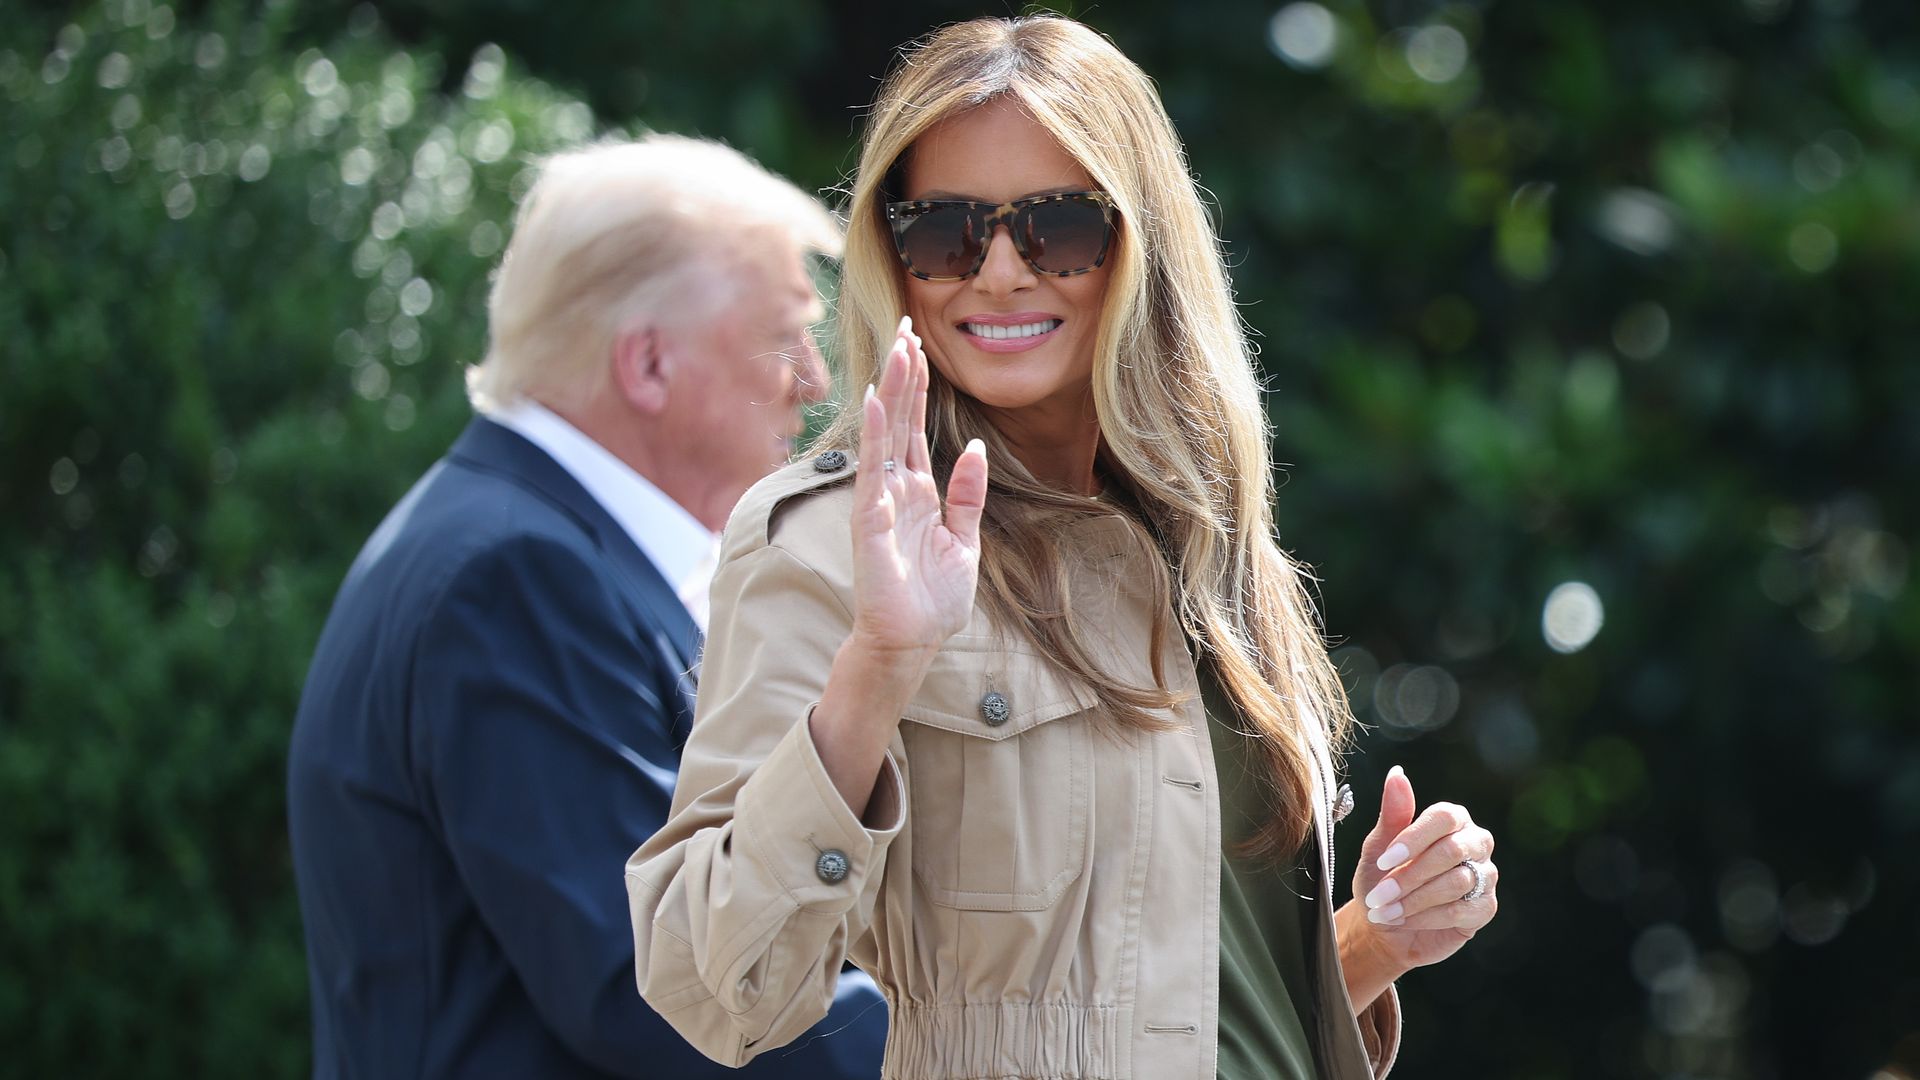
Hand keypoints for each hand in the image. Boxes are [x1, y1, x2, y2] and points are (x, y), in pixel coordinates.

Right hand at [847, 316, 987, 657]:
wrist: (911, 641)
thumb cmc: (932, 600)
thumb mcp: (963, 541)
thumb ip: (966, 494)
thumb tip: (972, 446)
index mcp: (918, 491)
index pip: (915, 426)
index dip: (918, 386)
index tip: (919, 344)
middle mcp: (894, 488)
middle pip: (899, 418)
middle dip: (904, 372)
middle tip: (905, 325)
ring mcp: (878, 500)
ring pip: (886, 432)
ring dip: (893, 389)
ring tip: (898, 346)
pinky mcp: (868, 518)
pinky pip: (871, 467)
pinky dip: (875, 432)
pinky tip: (878, 398)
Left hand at [1346, 766, 1498, 977]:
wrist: (1385, 925)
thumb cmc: (1382, 878)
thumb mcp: (1378, 847)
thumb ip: (1392, 813)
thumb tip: (1396, 773)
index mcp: (1452, 820)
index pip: (1444, 818)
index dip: (1413, 840)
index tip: (1382, 862)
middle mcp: (1475, 842)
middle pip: (1452, 851)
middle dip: (1409, 876)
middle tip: (1379, 894)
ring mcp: (1485, 875)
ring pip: (1456, 882)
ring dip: (1414, 899)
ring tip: (1385, 910)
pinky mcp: (1485, 908)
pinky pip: (1460, 911)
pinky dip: (1426, 917)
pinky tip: (1403, 920)